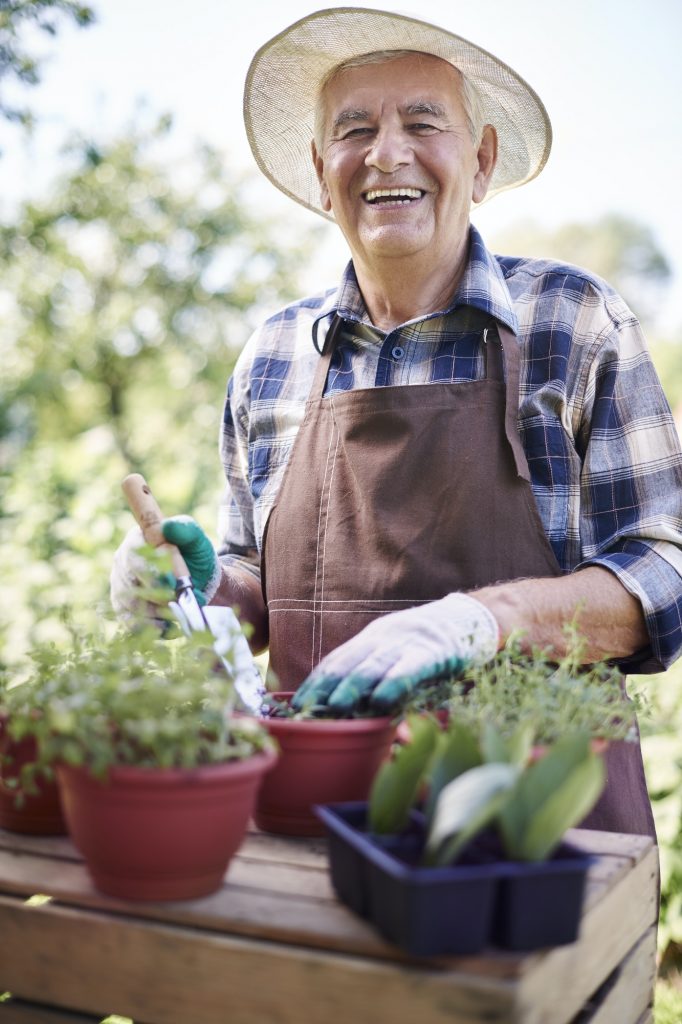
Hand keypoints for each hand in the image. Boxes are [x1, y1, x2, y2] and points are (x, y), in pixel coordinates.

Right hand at [110, 515, 220, 618]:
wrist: (198, 581)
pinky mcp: (123, 606)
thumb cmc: (195, 555)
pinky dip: (151, 628)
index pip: (134, 555)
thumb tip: (168, 526)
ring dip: (158, 612)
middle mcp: (123, 560)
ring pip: (131, 603)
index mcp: (137, 539)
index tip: (173, 584)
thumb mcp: (196, 539)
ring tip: (182, 614)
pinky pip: (130, 621)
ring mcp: (120, 584)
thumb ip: (185, 530)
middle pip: (131, 582)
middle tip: (182, 602)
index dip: (151, 572)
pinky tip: (171, 629)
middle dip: (159, 595)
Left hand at [291, 593, 498, 715]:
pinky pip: (410, 669)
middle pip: (348, 662)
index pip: (337, 659)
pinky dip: (393, 684)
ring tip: (335, 707)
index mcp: (373, 638)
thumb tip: (351, 709)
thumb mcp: (398, 652)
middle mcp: (385, 637)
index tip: (294, 703)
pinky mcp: (435, 653)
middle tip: (306, 709)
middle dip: (325, 686)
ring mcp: (408, 643)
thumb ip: (377, 674)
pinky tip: (380, 700)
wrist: (472, 618)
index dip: (315, 681)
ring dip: (352, 687)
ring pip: (374, 665)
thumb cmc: (431, 646)